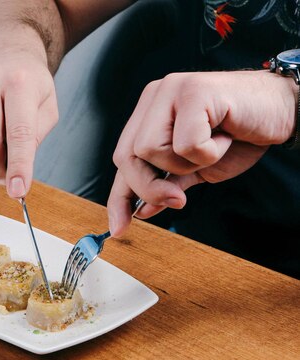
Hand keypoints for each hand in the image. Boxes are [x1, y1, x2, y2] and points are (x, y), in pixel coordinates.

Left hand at [108, 70, 296, 236]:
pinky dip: (208, 152)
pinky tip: (224, 136)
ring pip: (150, 149)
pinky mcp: (193, 91)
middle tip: (180, 196)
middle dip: (151, 187)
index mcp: (149, 114)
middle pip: (127, 156)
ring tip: (212, 148)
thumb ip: (167, 184)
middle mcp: (155, 97)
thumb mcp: (197, 168)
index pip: (122, 158)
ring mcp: (171, 91)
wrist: (283, 110)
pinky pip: (185, 143)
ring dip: (186, 164)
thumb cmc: (241, 134)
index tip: (118, 227)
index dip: (119, 196)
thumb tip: (142, 209)